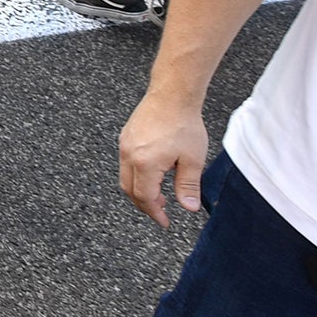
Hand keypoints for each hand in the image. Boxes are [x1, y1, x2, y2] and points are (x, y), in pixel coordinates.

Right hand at [119, 89, 210, 226]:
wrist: (172, 95)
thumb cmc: (183, 124)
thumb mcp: (192, 160)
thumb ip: (188, 186)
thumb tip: (188, 208)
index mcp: (145, 163)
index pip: (145, 198)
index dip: (155, 213)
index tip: (165, 222)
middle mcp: (129, 155)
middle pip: (129, 190)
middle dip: (144, 205)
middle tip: (161, 212)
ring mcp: (125, 145)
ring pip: (125, 177)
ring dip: (140, 190)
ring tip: (159, 195)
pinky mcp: (126, 137)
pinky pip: (125, 163)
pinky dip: (136, 176)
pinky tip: (153, 174)